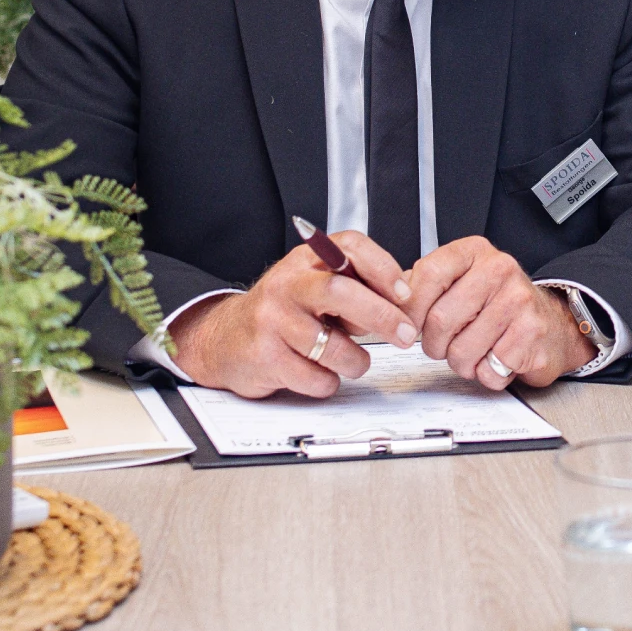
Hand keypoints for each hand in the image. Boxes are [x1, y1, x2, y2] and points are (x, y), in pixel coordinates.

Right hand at [168, 240, 417, 398]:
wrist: (226, 339)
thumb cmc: (284, 312)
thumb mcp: (316, 285)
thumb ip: (356, 287)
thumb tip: (405, 304)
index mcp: (307, 260)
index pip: (350, 247)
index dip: (383, 268)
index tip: (404, 294)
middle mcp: (287, 283)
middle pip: (340, 292)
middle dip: (381, 316)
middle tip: (404, 335)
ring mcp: (273, 319)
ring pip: (332, 346)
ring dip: (355, 360)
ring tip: (352, 360)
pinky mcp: (265, 355)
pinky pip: (315, 377)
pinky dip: (328, 382)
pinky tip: (318, 372)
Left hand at [391, 235, 592, 388]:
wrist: (552, 322)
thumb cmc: (499, 304)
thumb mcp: (461, 280)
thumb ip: (425, 284)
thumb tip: (390, 298)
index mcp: (475, 252)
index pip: (428, 275)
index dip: (410, 308)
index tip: (408, 324)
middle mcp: (499, 270)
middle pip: (440, 320)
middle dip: (434, 344)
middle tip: (444, 344)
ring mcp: (518, 301)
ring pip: (461, 350)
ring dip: (460, 363)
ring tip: (474, 351)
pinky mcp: (531, 335)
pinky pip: (488, 369)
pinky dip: (486, 374)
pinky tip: (495, 358)